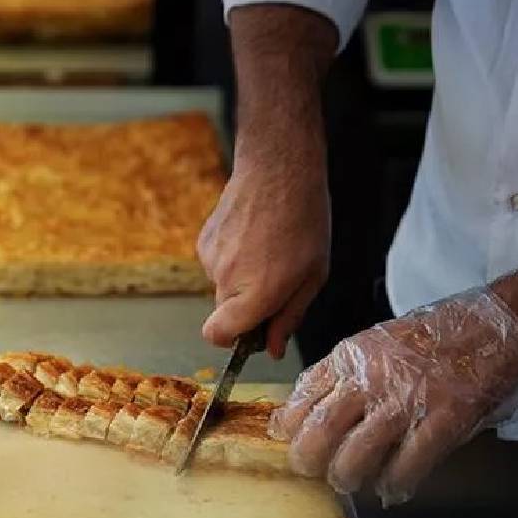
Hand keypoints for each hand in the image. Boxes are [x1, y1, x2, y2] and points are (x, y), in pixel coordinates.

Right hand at [197, 129, 329, 359]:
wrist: (278, 169)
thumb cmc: (304, 220)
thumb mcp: (313, 275)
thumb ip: (290, 316)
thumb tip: (273, 348)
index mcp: (257, 293)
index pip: (218, 336)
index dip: (231, 340)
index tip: (251, 330)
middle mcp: (227, 279)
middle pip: (225, 313)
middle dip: (246, 306)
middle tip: (275, 279)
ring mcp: (211, 258)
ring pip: (222, 286)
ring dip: (241, 278)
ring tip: (267, 249)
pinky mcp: (203, 240)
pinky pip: (216, 263)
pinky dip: (232, 258)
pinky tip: (252, 236)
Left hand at [270, 289, 517, 504]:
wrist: (492, 327)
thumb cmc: (432, 337)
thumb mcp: (373, 343)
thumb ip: (341, 374)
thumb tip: (303, 413)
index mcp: (351, 356)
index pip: (302, 396)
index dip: (288, 426)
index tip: (285, 440)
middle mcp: (371, 378)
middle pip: (319, 432)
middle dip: (308, 460)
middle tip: (312, 470)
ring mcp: (406, 401)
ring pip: (355, 456)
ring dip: (347, 477)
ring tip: (349, 481)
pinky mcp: (442, 421)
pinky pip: (406, 466)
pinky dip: (395, 485)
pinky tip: (393, 488)